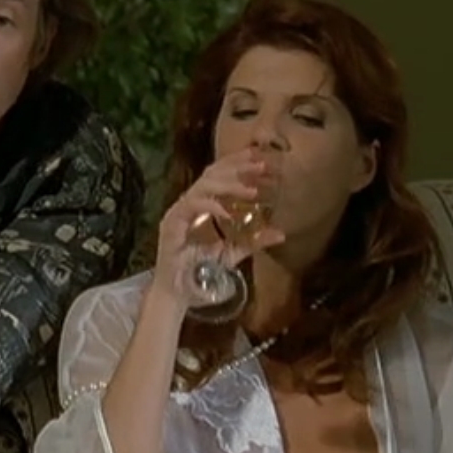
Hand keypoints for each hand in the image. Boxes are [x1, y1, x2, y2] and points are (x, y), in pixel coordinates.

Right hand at [150, 148, 283, 305]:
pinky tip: (227, 211)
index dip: (238, 164)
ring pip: (202, 186)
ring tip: (251, 190)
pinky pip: (191, 206)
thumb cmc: (199, 272)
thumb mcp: (233, 253)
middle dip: (237, 166)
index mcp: (203, 206)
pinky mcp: (171, 224)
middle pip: (211, 174)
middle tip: (261, 165)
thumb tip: (281, 233)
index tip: (260, 158)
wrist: (177, 294)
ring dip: (228, 184)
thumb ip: (253, 241)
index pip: (219, 175)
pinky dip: (211, 205)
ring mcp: (179, 212)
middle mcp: (190, 204)